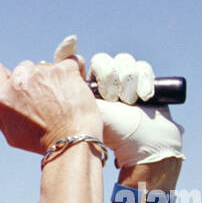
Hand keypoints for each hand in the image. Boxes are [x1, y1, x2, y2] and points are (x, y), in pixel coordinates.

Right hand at [0, 45, 99, 154]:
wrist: (72, 141)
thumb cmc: (39, 140)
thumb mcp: (10, 130)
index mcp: (2, 96)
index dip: (1, 76)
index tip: (12, 84)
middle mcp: (20, 80)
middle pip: (21, 68)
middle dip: (30, 80)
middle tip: (41, 102)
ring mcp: (43, 72)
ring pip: (45, 66)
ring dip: (51, 78)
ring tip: (59, 100)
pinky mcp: (66, 69)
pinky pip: (70, 62)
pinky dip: (72, 72)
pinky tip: (73, 89)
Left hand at [85, 45, 184, 167]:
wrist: (142, 142)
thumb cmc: (112, 131)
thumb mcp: (89, 110)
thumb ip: (74, 91)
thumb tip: (59, 71)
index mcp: (89, 86)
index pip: (90, 63)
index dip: (100, 70)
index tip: (104, 88)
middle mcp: (105, 80)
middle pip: (105, 60)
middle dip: (111, 78)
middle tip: (113, 98)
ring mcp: (125, 79)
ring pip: (124, 61)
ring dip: (127, 83)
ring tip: (128, 101)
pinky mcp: (143, 79)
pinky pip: (142, 67)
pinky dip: (143, 82)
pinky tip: (142, 98)